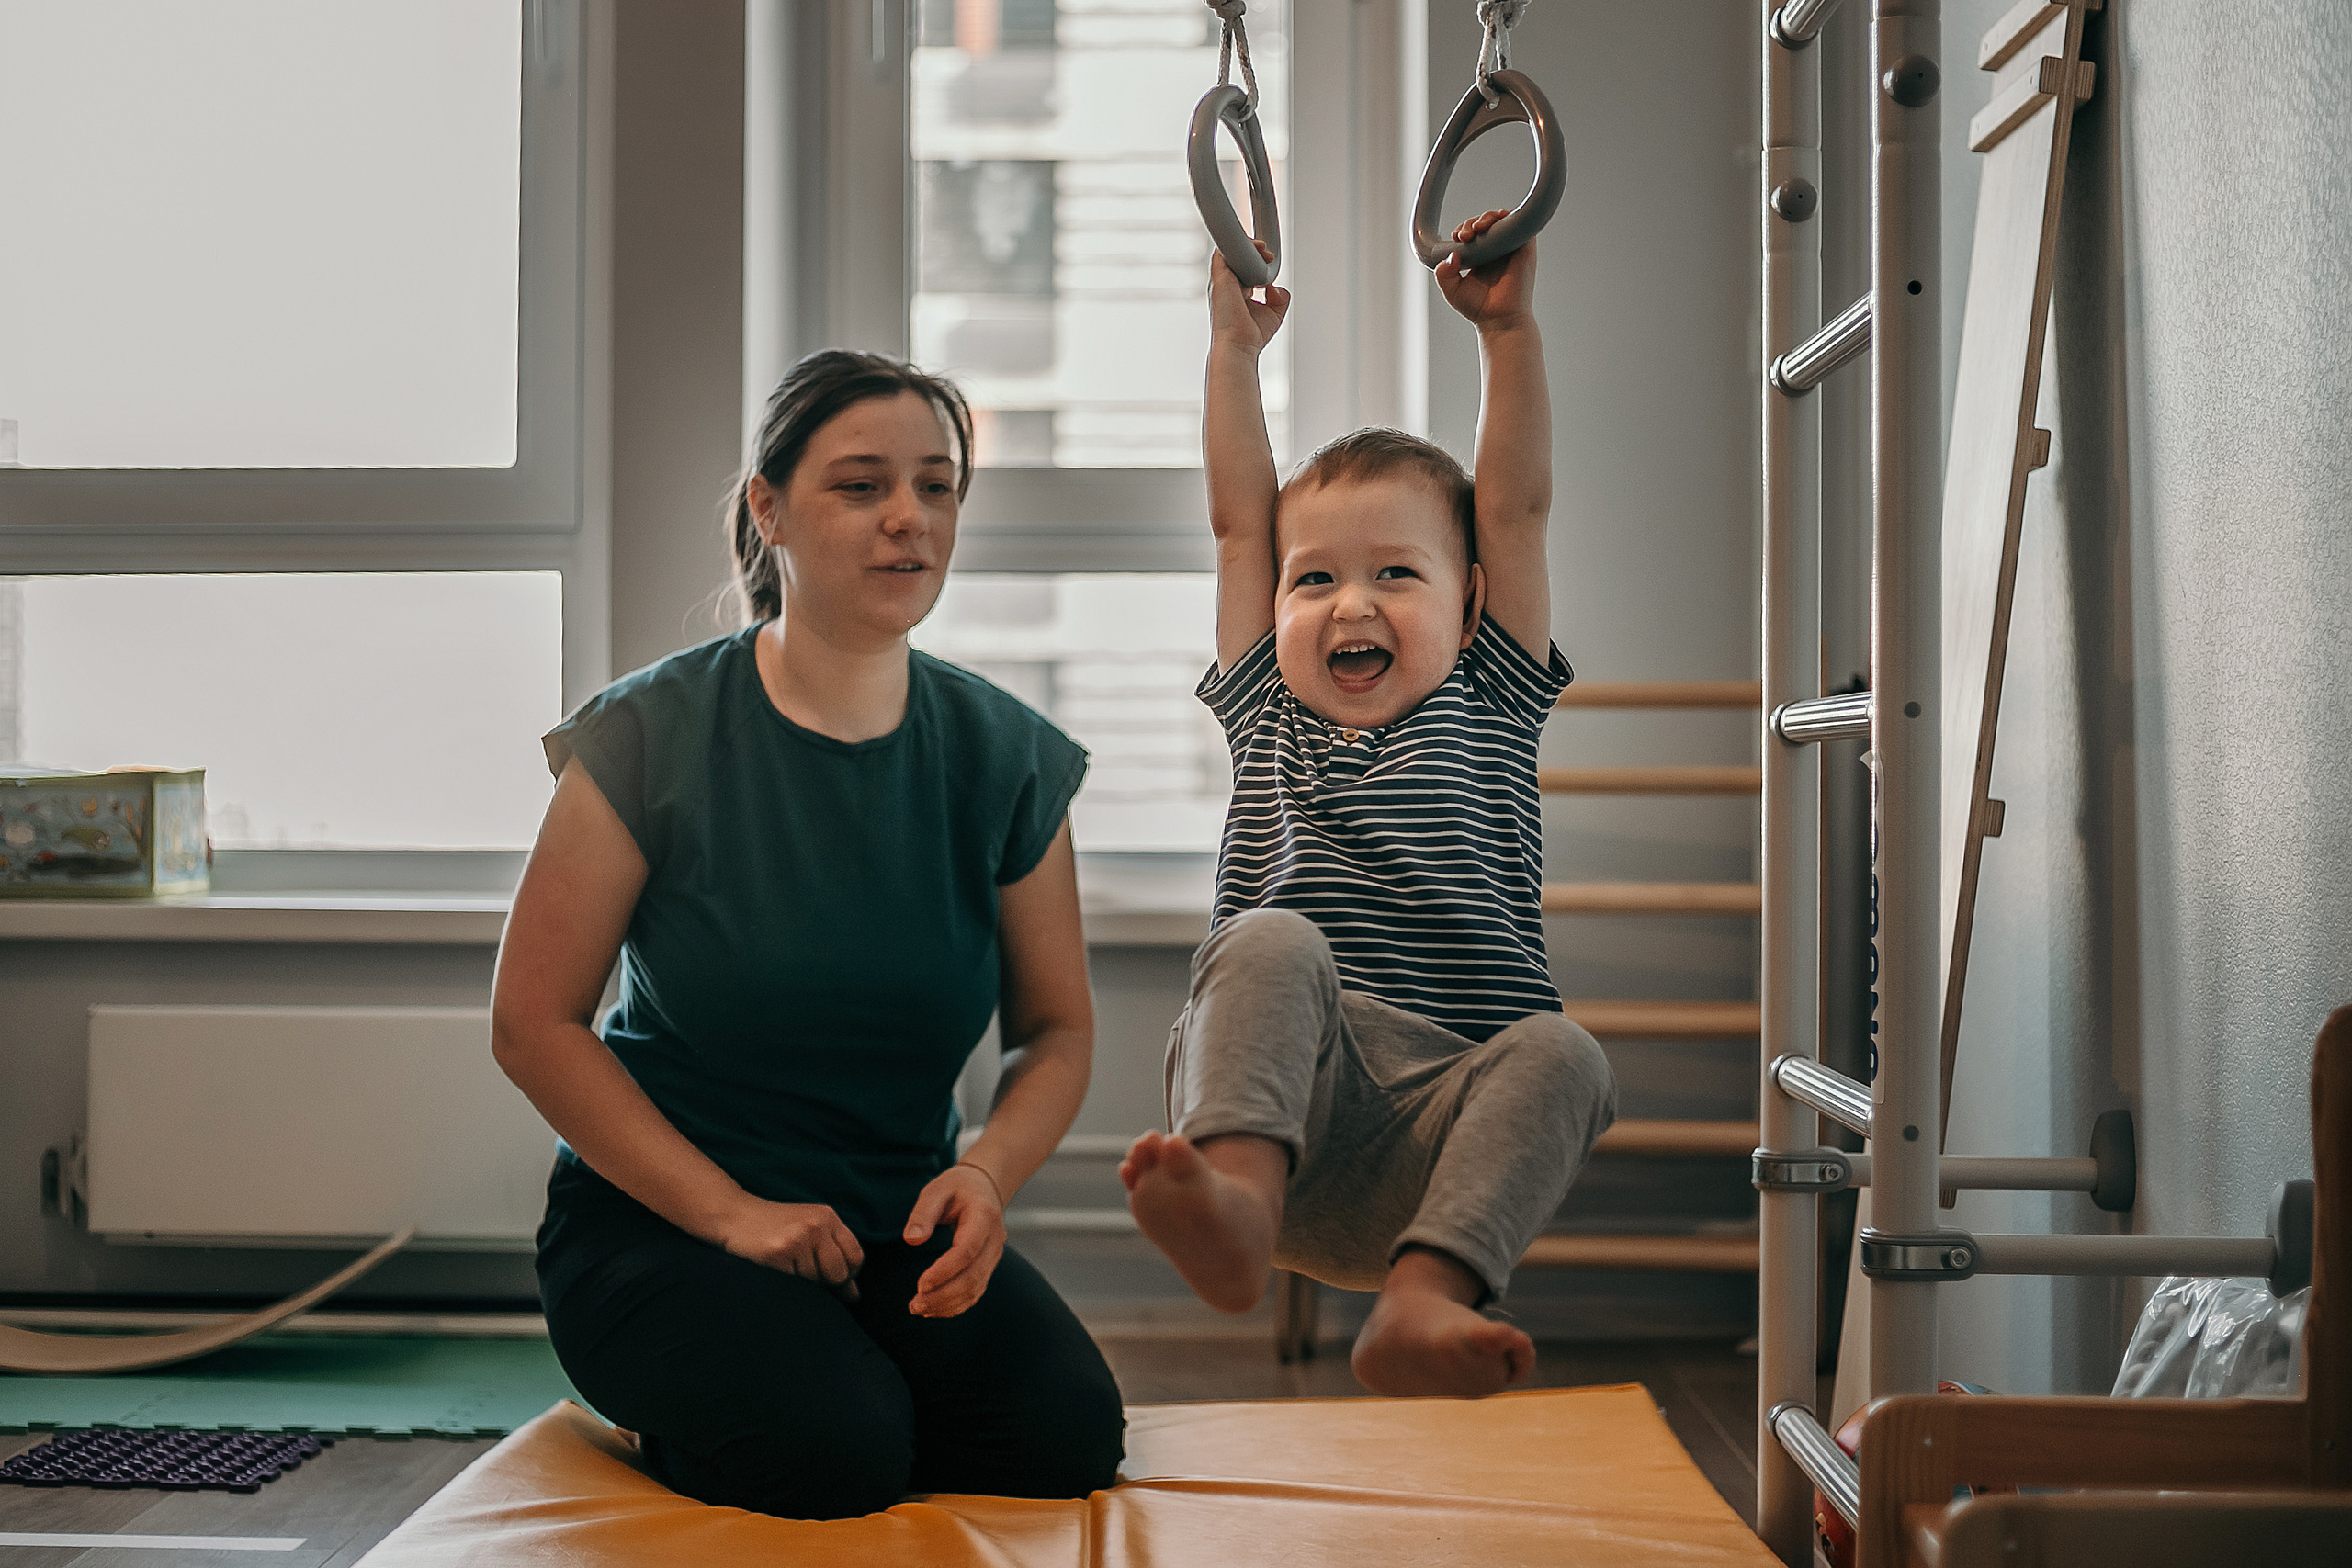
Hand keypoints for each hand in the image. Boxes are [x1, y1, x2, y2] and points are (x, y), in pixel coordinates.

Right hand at [716, 1197, 864, 1300]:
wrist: (733, 1215)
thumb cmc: (775, 1228)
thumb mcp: (810, 1231)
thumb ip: (835, 1257)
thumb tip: (854, 1295)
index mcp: (828, 1216)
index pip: (856, 1257)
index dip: (846, 1274)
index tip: (830, 1277)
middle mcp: (815, 1225)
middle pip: (839, 1274)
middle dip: (824, 1283)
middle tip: (802, 1272)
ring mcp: (796, 1239)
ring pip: (815, 1283)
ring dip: (802, 1284)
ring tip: (785, 1265)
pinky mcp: (777, 1254)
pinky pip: (794, 1286)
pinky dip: (786, 1284)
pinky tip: (774, 1269)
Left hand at [902, 1162, 1006, 1318]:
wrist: (983, 1186)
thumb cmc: (957, 1187)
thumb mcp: (936, 1190)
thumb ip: (923, 1214)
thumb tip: (911, 1240)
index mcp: (983, 1217)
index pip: (966, 1251)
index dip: (944, 1271)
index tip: (920, 1285)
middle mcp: (994, 1239)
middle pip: (973, 1276)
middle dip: (943, 1295)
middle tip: (914, 1305)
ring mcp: (994, 1255)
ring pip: (975, 1288)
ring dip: (948, 1304)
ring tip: (919, 1309)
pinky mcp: (988, 1265)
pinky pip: (976, 1290)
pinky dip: (956, 1304)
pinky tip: (934, 1309)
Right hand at [1208, 244, 1290, 355]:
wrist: (1238, 345)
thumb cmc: (1251, 336)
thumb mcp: (1275, 314)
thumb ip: (1280, 298)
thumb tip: (1277, 287)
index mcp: (1238, 293)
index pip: (1246, 269)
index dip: (1258, 261)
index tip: (1270, 262)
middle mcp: (1228, 286)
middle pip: (1239, 258)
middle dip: (1255, 251)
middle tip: (1269, 255)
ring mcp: (1222, 281)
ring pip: (1232, 252)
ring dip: (1249, 246)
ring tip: (1264, 250)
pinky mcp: (1219, 278)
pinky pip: (1224, 252)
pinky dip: (1238, 244)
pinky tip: (1255, 247)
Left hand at [1434, 209, 1536, 331]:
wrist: (1500, 320)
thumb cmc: (1478, 309)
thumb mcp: (1452, 290)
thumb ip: (1443, 273)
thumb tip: (1451, 254)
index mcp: (1482, 257)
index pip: (1472, 232)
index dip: (1463, 229)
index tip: (1456, 238)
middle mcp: (1498, 251)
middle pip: (1485, 222)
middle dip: (1471, 223)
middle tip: (1464, 236)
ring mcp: (1512, 248)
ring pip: (1502, 219)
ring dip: (1487, 217)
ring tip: (1476, 230)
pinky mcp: (1526, 248)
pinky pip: (1520, 222)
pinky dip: (1507, 216)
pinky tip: (1493, 223)